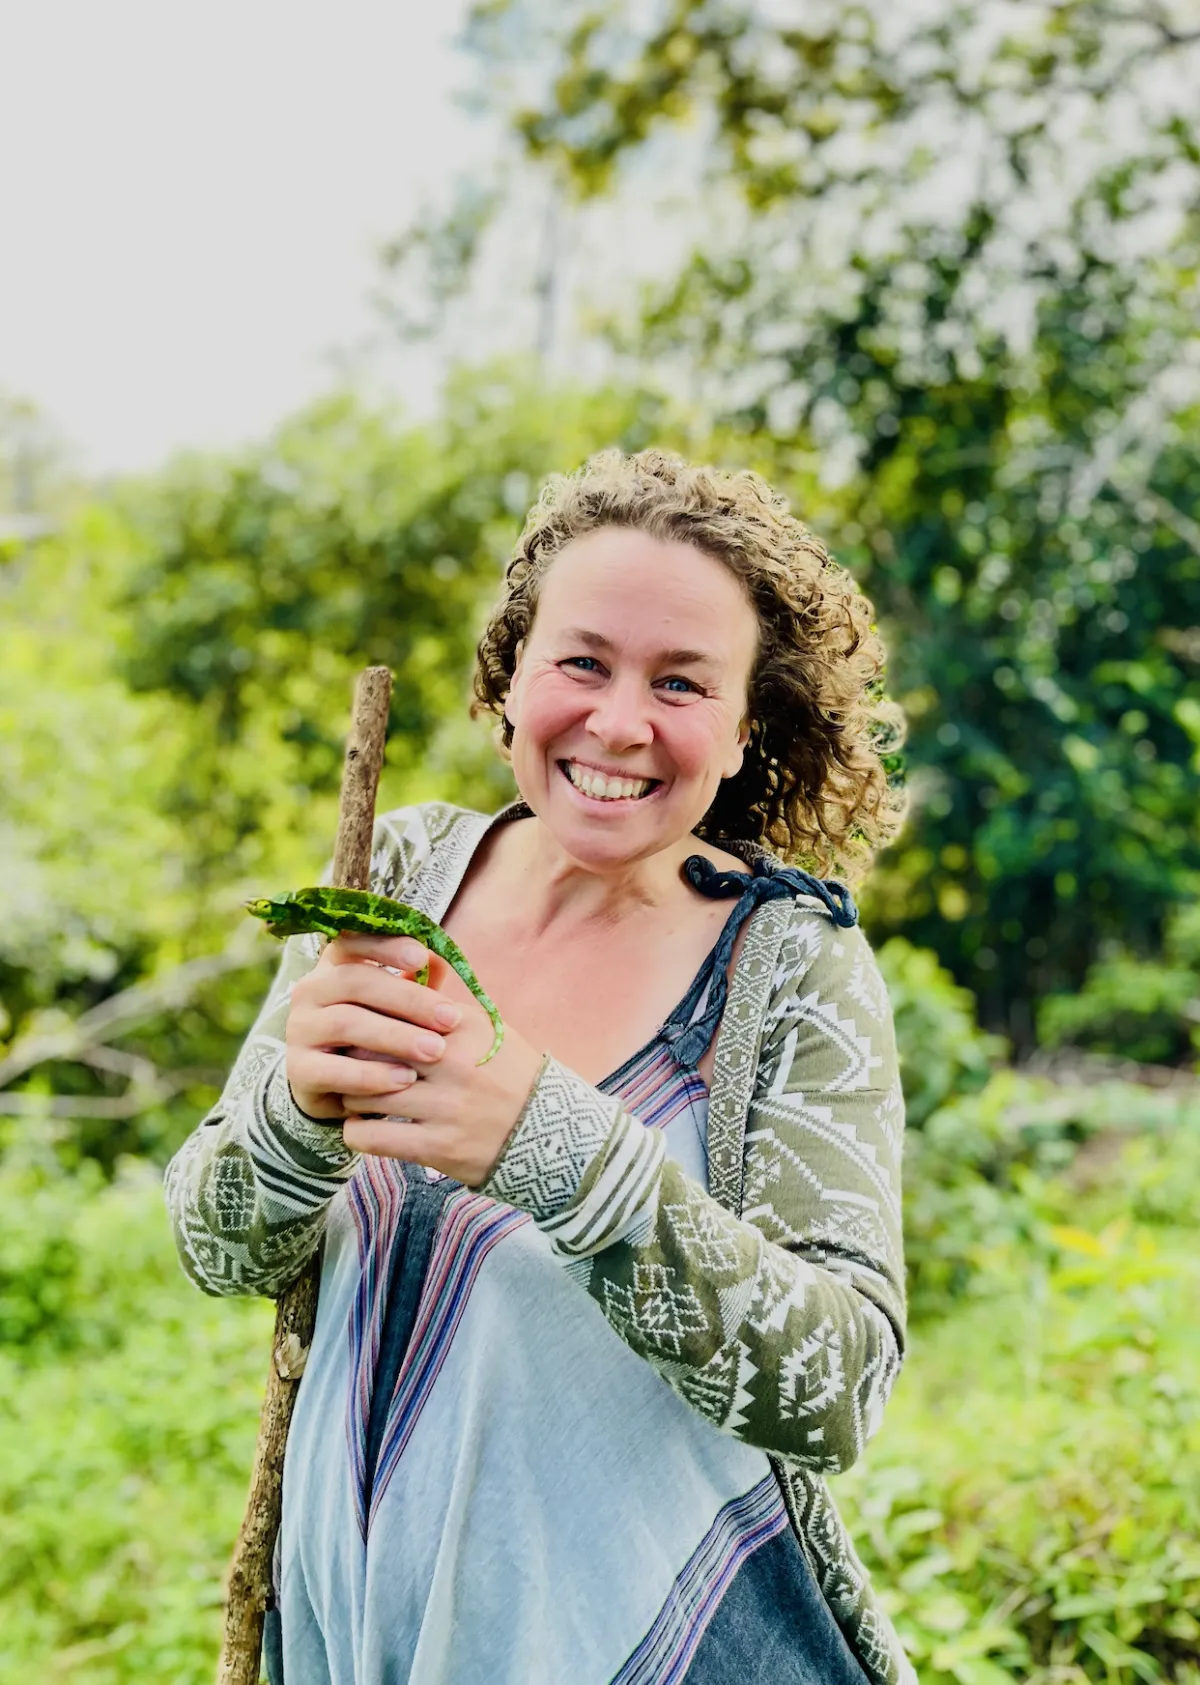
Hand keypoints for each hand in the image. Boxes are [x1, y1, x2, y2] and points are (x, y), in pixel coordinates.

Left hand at [285, 931, 544, 1187]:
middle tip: (344, 1063)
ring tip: (354, 1095)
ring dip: (352, 1096)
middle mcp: (452, 1062)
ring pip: (365, 1094)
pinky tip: (363, 1127)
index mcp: (461, 1027)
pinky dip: (358, 1132)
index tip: (353, 1027)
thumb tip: (401, 969)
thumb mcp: (485, 1028)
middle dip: (352, 1059)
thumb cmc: (508, 1074)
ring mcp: (445, 1106)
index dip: (365, 1020)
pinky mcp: (438, 1146)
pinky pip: (373, 1137)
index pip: (391, 1012)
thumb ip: (440, 1005)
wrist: (548, 1130)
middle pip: (371, 1050)